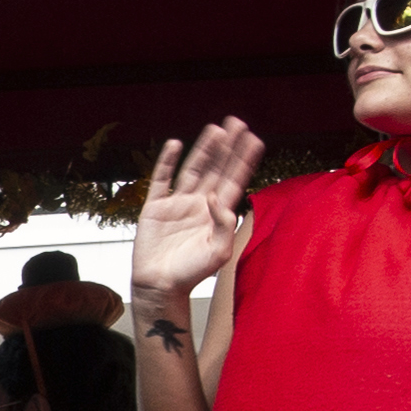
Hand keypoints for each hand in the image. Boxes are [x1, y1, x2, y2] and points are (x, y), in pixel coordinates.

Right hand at [129, 119, 262, 304]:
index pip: (235, 180)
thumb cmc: (190, 275)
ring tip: (216, 129)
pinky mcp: (156, 206)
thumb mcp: (218, 254)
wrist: (159, 286)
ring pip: (193, 168)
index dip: (244, 160)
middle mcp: (200, 204)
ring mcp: (178, 203)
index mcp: (217, 214)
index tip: (254, 140)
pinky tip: (175, 144)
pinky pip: (162, 178)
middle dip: (228, 146)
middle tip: (238, 123)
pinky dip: (167, 161)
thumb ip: (225, 226)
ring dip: (204, 148)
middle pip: (217, 168)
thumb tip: (218, 197)